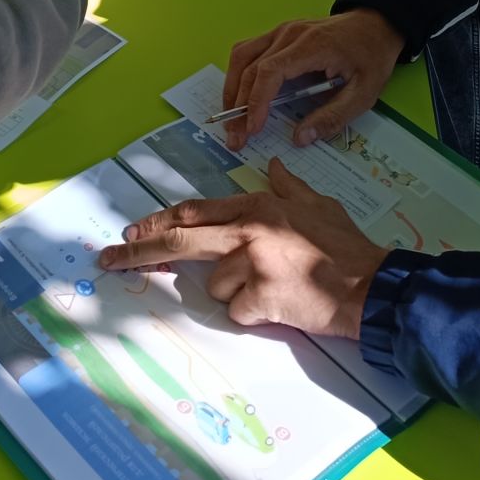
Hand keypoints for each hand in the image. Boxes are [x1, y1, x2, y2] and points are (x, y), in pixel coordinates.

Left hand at [98, 158, 388, 338]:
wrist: (370, 285)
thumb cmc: (344, 245)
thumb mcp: (316, 205)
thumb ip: (287, 186)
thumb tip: (273, 166)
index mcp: (256, 207)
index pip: (194, 211)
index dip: (160, 219)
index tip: (133, 228)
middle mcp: (247, 231)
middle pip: (180, 240)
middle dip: (139, 251)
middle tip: (109, 258)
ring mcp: (252, 265)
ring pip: (217, 286)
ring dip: (239, 292)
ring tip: (277, 286)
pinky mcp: (260, 299)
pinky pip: (238, 311)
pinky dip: (255, 313)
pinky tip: (283, 303)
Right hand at [223, 9, 404, 150]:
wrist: (375, 24)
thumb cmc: (371, 58)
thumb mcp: (364, 94)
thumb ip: (332, 117)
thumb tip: (299, 139)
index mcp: (312, 46)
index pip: (271, 71)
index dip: (257, 101)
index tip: (253, 128)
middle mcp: (289, 33)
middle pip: (250, 68)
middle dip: (239, 106)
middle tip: (235, 138)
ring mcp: (281, 30)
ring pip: (242, 57)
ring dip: (232, 90)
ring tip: (231, 120)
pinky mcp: (278, 33)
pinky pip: (248, 50)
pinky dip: (237, 74)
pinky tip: (239, 95)